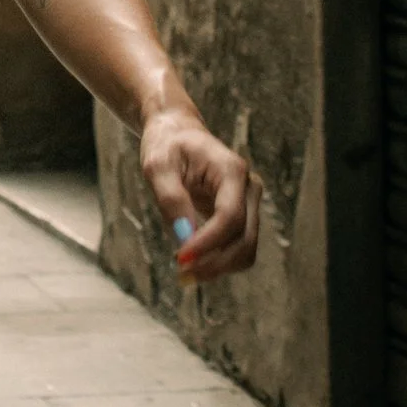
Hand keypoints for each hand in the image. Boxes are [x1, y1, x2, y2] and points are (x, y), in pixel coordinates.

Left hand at [141, 103, 257, 282]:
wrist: (177, 132)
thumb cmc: (166, 145)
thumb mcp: (157, 165)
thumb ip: (171, 200)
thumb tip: (185, 239)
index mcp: (231, 170)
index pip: (230, 216)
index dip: (208, 242)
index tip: (181, 259)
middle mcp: (249, 187)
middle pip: (245, 239)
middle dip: (216, 262)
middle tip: (182, 274)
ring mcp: (249, 203)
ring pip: (246, 249)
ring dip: (219, 267)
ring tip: (185, 272)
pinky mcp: (242, 216)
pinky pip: (238, 247)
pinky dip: (220, 261)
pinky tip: (194, 261)